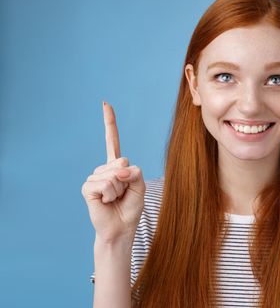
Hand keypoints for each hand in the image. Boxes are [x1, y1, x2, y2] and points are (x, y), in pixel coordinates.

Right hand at [81, 101, 145, 242]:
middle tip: (123, 194)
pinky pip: (106, 184)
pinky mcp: (88, 187)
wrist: (120, 228)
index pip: (112, 140)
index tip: (105, 103)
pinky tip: (106, 202)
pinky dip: (111, 194)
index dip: (109, 122)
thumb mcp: (140, 187)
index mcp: (117, 166)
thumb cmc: (130, 208)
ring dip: (120, 190)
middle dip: (128, 179)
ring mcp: (94, 177)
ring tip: (115, 199)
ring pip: (115, 174)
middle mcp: (104, 169)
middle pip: (123, 161)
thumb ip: (135, 174)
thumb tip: (120, 170)